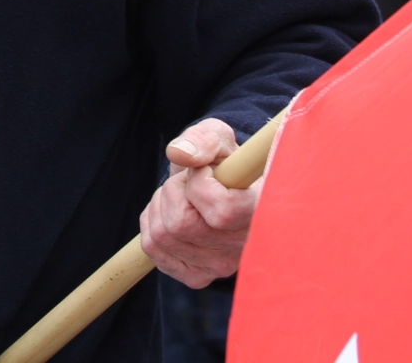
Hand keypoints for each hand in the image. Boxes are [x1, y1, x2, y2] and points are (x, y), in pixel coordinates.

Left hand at [139, 118, 259, 287]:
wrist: (228, 188)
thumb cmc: (225, 160)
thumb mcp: (219, 137)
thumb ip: (202, 139)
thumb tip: (178, 154)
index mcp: (260, 213)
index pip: (221, 210)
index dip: (201, 183)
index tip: (207, 169)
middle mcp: (244, 247)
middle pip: (181, 224)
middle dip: (172, 191)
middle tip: (188, 182)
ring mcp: (221, 266)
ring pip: (162, 236)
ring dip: (160, 206)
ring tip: (182, 196)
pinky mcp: (199, 276)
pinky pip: (154, 250)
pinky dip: (151, 225)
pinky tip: (172, 213)